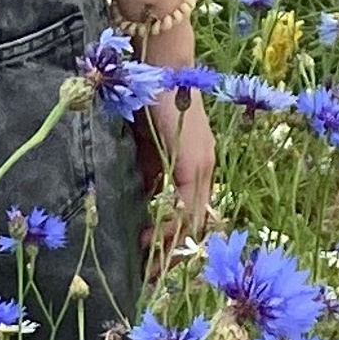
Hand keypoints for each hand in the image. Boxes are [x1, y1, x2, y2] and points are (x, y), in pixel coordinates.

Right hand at [134, 92, 214, 275]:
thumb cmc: (144, 98)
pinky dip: (168, 227)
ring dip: (169, 246)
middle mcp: (204, 168)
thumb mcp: (143, 146)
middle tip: (151, 276)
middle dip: (173, 254)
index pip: (191, 213)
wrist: (157, 63)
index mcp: (193, 165)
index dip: (173, 241)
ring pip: (193, 220)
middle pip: (196, 224)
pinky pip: (185, 205)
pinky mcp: (193, 161)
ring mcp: (202, 165)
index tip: (151, 262)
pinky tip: (148, 240)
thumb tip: (135, 204)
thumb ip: (145, 172)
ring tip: (148, 266)